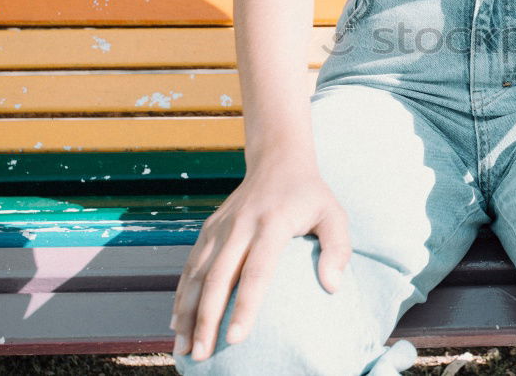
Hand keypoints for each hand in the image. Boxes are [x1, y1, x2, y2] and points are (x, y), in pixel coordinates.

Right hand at [169, 146, 350, 361]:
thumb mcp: (334, 215)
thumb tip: (332, 287)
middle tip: (201, 354)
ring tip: (183, 348)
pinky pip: (190, 265)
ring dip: (187, 312)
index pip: (256, 271)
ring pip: (197, 274)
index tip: (235, 338)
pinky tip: (177, 322)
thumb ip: (338, 248)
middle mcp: (241, 225)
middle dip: (206, 319)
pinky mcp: (209, 228)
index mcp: (272, 223)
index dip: (245, 306)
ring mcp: (221, 226)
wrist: (278, 160)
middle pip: (218, 278)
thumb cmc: (311, 195)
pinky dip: (181, 294)